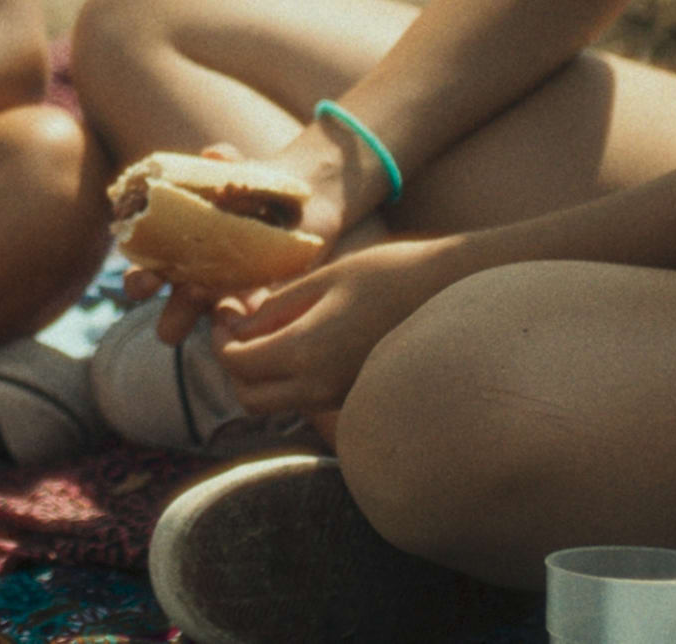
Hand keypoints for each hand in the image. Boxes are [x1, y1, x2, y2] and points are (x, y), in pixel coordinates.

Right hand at [118, 139, 364, 347]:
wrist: (306, 195)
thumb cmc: (258, 181)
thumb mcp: (239, 169)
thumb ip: (226, 161)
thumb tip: (215, 154)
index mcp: (180, 241)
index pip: (151, 265)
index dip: (140, 278)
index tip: (142, 285)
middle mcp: (198, 270)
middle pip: (176, 299)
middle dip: (169, 315)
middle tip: (166, 329)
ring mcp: (229, 286)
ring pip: (209, 314)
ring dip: (206, 328)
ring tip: (204, 338)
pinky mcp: (261, 296)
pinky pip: (251, 315)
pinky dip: (247, 320)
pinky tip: (249, 324)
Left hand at [208, 236, 453, 418]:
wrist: (455, 290)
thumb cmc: (390, 273)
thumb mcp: (323, 280)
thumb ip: (276, 307)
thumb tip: (238, 325)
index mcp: (306, 352)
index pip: (236, 363)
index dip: (220, 339)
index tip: (225, 313)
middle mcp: (321, 387)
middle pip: (250, 398)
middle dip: (235, 366)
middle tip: (239, 329)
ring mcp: (342, 397)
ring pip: (279, 403)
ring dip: (263, 375)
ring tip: (272, 330)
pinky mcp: (358, 397)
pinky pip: (308, 398)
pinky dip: (292, 378)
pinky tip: (305, 340)